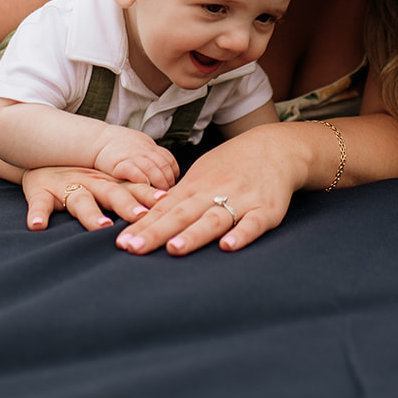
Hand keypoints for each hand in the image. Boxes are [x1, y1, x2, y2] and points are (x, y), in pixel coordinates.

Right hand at [21, 166, 162, 231]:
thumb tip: (166, 210)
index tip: (165, 203)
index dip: (149, 196)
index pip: (133, 189)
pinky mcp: (40, 192)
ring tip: (101, 227)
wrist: (41, 156)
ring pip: (80, 201)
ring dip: (91, 214)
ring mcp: (66, 188)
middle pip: (112, 194)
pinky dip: (37, 214)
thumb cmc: (82, 177)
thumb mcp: (106, 181)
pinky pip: (38, 204)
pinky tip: (37, 226)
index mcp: (108, 183)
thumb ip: (132, 193)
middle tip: (141, 217)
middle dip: (127, 205)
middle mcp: (91, 184)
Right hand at [94, 130, 179, 189]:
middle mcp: (145, 152)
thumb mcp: (143, 147)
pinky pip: (135, 172)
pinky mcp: (120, 165)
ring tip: (158, 196)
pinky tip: (144, 186)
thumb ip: (155, 158)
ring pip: (153, 170)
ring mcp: (133, 158)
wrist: (99, 140)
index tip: (171, 187)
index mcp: (152, 149)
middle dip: (168, 182)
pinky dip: (142, 179)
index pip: (170, 163)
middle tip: (166, 195)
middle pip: (164, 167)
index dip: (173, 176)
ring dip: (158, 183)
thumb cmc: (122, 146)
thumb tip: (170, 172)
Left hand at [115, 125, 299, 255]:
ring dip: (194, 234)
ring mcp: (241, 200)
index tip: (121, 242)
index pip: (164, 208)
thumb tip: (148, 219)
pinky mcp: (266, 210)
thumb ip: (180, 198)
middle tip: (134, 248)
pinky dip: (241, 234)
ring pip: (213, 219)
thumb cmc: (232, 165)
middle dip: (157, 232)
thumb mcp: (201, 175)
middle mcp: (214, 192)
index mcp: (195, 186)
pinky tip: (228, 246)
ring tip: (174, 248)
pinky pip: (253, 223)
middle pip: (181, 214)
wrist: (276, 148)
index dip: (143, 225)